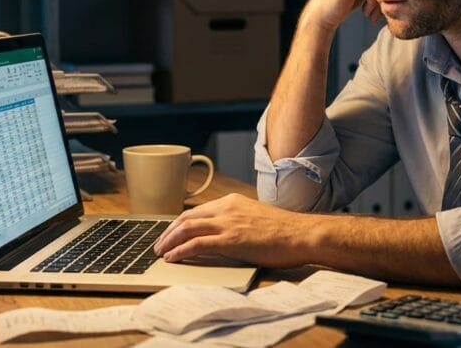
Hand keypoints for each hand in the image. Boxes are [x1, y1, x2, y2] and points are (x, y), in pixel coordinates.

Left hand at [153, 194, 314, 267]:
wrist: (301, 234)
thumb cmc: (284, 231)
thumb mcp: (255, 218)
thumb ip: (236, 222)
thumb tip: (222, 235)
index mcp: (232, 202)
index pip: (196, 211)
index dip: (178, 224)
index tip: (169, 234)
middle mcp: (227, 209)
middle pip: (186, 218)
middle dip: (168, 232)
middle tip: (159, 245)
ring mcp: (228, 223)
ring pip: (187, 228)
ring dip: (169, 241)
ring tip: (160, 252)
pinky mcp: (231, 240)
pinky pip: (197, 244)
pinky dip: (181, 251)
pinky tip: (173, 258)